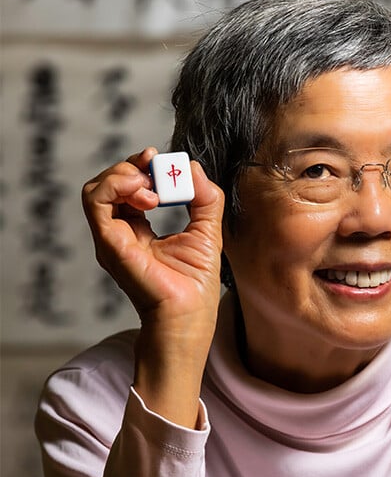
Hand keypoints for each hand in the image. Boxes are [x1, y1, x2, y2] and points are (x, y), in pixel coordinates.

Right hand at [82, 147, 224, 426]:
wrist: (188, 316)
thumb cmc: (196, 284)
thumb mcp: (207, 230)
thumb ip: (205, 198)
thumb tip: (192, 168)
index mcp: (139, 230)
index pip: (130, 188)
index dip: (143, 168)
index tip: (161, 160)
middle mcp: (120, 232)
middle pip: (110, 184)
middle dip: (133, 166)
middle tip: (155, 165)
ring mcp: (111, 238)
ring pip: (97, 188)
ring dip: (124, 174)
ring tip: (152, 187)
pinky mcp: (109, 242)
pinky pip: (96, 201)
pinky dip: (118, 186)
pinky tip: (147, 193)